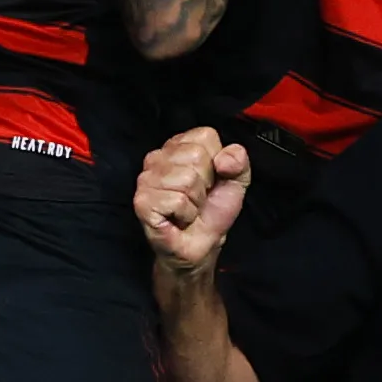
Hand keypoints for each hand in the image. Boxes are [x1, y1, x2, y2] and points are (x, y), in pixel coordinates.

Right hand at [133, 125, 251, 277]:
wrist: (202, 244)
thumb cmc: (213, 210)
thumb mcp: (237, 180)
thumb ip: (239, 160)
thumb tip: (225, 159)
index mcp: (179, 144)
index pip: (205, 137)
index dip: (216, 162)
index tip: (210, 179)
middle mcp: (158, 157)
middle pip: (196, 157)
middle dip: (205, 183)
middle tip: (197, 197)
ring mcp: (146, 179)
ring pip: (186, 179)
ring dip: (195, 200)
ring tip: (188, 207)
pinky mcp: (142, 201)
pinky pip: (176, 201)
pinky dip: (185, 213)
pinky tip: (178, 217)